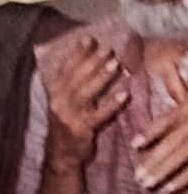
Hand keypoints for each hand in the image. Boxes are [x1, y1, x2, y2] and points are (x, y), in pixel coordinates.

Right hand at [42, 36, 128, 169]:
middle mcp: (59, 100)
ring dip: (102, 77)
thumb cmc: (71, 124)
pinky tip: (125, 95)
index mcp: (56, 91)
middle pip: (77, 76)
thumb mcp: (69, 102)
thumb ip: (78, 84)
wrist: (62, 154)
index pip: (66, 67)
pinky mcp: (81, 128)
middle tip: (109, 48)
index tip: (89, 38)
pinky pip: (98, 114)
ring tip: (116, 64)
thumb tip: (96, 62)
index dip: (77, 53)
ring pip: (86, 91)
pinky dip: (111, 104)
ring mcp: (69, 115)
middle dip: (93, 60)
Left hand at [131, 59, 187, 193]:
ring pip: (182, 156)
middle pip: (171, 142)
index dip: (150, 134)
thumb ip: (179, 87)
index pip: (166, 121)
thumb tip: (164, 64)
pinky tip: (170, 188)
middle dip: (153, 161)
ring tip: (148, 184)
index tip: (135, 147)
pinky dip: (183, 178)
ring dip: (163, 172)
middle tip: (138, 176)